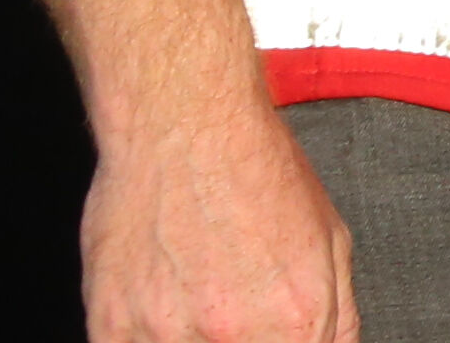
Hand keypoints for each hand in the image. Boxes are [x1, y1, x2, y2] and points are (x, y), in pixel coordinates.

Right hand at [82, 105, 356, 340]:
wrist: (185, 128)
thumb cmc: (256, 172)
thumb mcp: (331, 240)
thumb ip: (338, 315)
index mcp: (297, 320)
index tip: (274, 334)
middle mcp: (233, 335)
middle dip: (242, 341)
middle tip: (232, 311)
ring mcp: (166, 335)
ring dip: (189, 338)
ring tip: (196, 296)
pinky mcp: (111, 327)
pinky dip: (147, 337)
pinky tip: (161, 306)